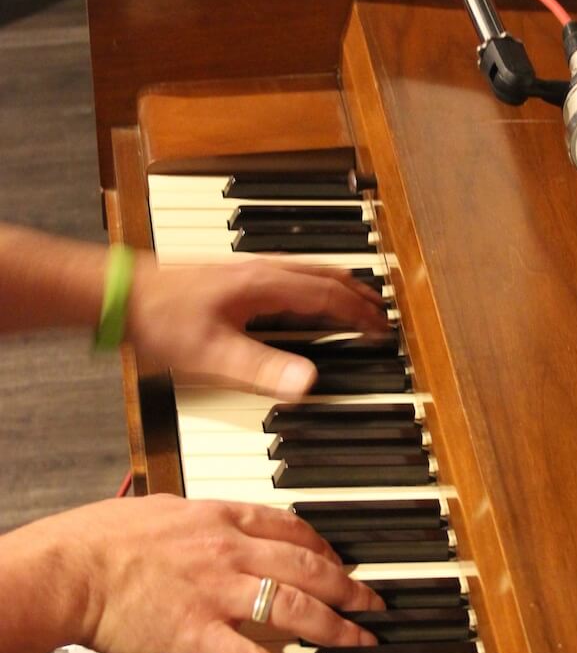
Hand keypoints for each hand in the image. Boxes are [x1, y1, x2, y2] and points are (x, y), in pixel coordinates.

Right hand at [47, 495, 383, 652]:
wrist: (70, 571)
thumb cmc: (101, 539)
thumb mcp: (159, 510)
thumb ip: (195, 519)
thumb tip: (210, 522)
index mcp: (219, 517)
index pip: (289, 526)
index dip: (323, 544)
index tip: (340, 558)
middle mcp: (228, 550)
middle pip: (307, 564)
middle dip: (349, 585)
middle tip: (373, 602)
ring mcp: (218, 592)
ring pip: (296, 606)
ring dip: (338, 626)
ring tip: (363, 642)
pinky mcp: (200, 634)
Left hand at [126, 255, 388, 395]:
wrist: (120, 294)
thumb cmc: (161, 320)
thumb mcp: (214, 355)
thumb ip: (264, 368)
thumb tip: (308, 382)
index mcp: (265, 285)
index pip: (328, 295)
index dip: (358, 313)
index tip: (380, 329)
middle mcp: (260, 271)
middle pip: (323, 276)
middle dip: (356, 295)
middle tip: (379, 313)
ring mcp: (246, 270)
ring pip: (307, 272)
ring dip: (336, 286)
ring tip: (353, 300)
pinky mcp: (232, 276)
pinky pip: (288, 275)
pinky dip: (311, 285)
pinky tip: (300, 299)